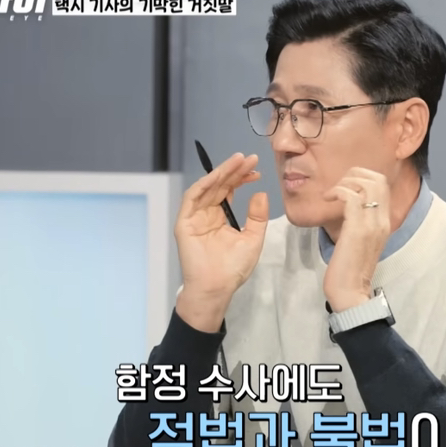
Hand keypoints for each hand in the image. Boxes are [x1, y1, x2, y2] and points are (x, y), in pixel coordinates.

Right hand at [175, 152, 268, 330]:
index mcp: (220, 217)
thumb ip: (257, 217)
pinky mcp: (184, 223)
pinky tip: (217, 176)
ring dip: (221, 173)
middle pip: (219, 185)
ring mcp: (194, 218)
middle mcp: (206, 214)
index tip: (256, 170)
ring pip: (207, 188)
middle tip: (249, 158)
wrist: (217, 288)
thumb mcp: (252, 239)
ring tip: (237, 162)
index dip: (241, 178)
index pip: (229, 191)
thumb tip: (260, 193)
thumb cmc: (233, 268)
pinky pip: (192, 199)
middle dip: (233, 170)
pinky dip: (204, 185)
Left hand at [322, 168, 391, 311]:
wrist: (350, 293)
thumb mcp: (361, 241)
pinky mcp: (357, 229)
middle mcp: (382, 220)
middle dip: (354, 174)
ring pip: (366, 184)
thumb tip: (350, 206)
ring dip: (344, 182)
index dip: (363, 176)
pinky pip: (350, 197)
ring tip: (331, 194)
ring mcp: (371, 224)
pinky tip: (327, 200)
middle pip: (377, 179)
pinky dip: (337, 192)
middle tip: (338, 187)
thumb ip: (361, 222)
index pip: (383, 184)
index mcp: (384, 222)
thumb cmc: (350, 269)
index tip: (345, 186)